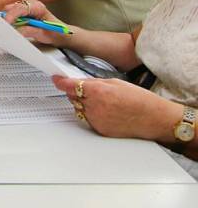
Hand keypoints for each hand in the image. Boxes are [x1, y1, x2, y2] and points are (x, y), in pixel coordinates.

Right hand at [3, 0, 67, 46]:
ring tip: (13, 30)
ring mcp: (25, 8)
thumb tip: (16, 31)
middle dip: (7, 18)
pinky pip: (11, 16)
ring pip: (10, 12)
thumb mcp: (43, 34)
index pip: (20, 8)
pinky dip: (10, 23)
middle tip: (7, 29)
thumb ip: (29, 31)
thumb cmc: (55, 33)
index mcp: (37, 7)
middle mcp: (30, 5)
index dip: (11, 15)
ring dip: (9, 21)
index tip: (6, 24)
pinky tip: (14, 28)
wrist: (61, 35)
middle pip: (12, 8)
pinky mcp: (22, 14)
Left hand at [53, 75, 177, 140]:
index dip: (61, 82)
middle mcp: (94, 107)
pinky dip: (91, 115)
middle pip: (73, 97)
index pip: (70, 86)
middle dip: (77, 93)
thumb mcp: (115, 83)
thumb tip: (78, 82)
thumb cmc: (139, 99)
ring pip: (79, 109)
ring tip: (104, 103)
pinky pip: (88, 120)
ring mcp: (96, 120)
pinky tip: (107, 112)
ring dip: (84, 104)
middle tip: (90, 91)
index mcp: (98, 91)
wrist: (153, 118)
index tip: (56, 80)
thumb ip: (94, 82)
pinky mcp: (100, 130)